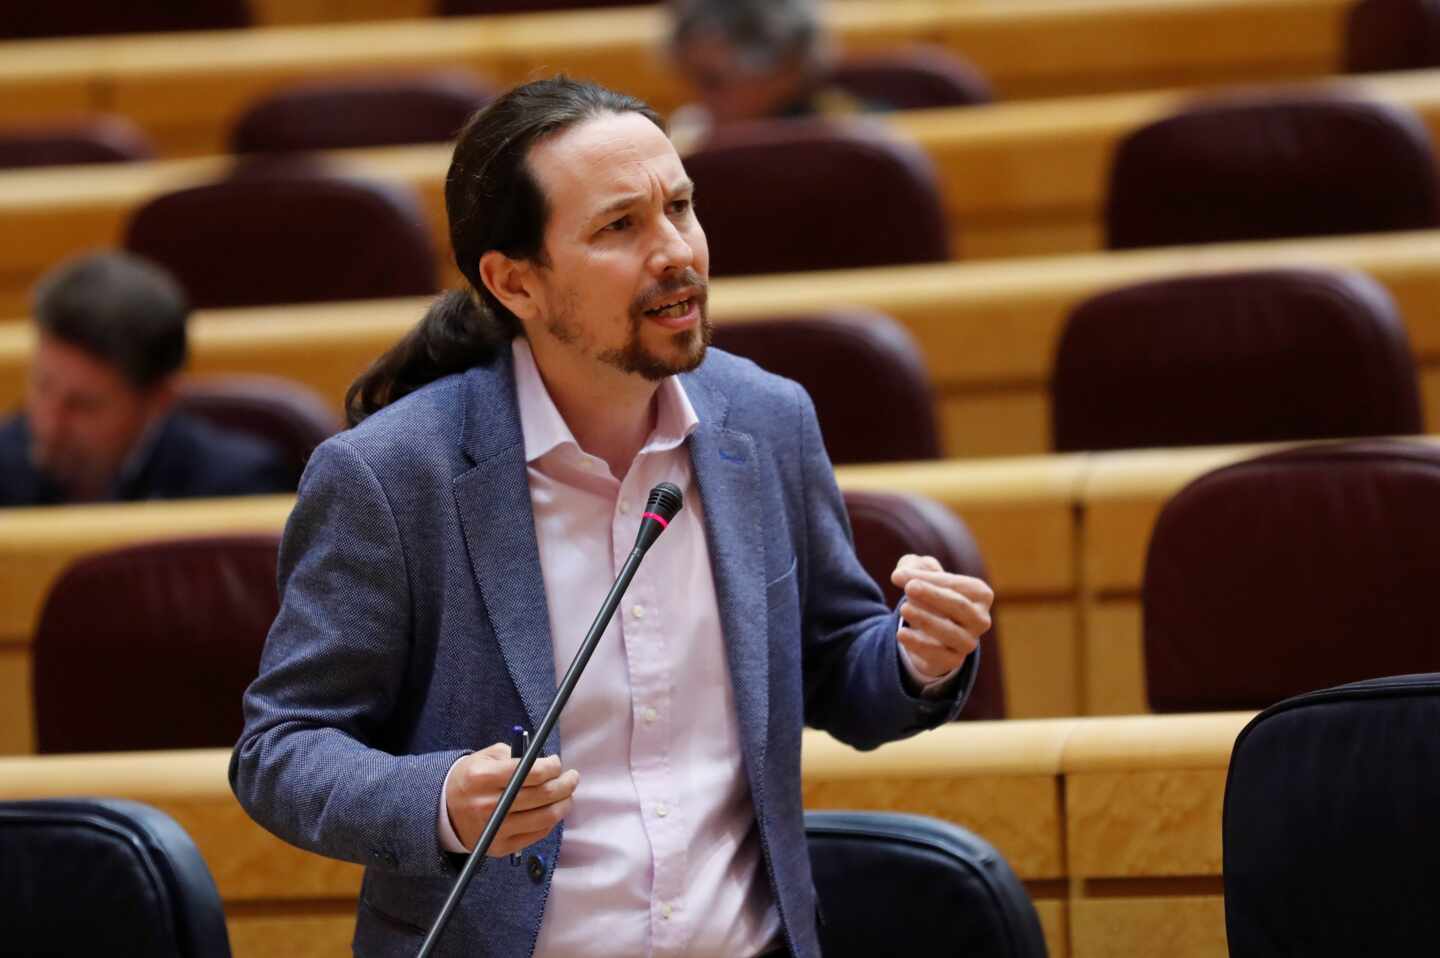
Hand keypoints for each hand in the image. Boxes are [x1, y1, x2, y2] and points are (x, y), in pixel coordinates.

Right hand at [444, 743, 579, 855]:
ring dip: (564, 804)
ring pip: (544, 818)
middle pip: (542, 796)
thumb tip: (547, 763)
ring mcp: (495, 829)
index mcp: (483, 778)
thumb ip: (516, 756)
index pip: (531, 772)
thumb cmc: (471, 779)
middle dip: (565, 784)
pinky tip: (553, 810)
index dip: (552, 767)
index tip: (557, 763)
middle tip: (572, 777)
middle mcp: (488, 805)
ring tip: (568, 794)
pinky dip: (551, 821)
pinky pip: (537, 834)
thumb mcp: (486, 757)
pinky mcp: (500, 847)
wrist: (445, 812)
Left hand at [891, 554, 993, 679]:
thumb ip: (914, 568)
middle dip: (934, 595)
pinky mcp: (954, 661)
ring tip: (903, 608)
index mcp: (980, 594)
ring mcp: (969, 642)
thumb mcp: (922, 575)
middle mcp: (981, 619)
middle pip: (960, 606)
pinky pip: (938, 655)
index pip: (956, 585)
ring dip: (926, 620)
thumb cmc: (930, 595)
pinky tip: (901, 634)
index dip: (929, 579)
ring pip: (950, 632)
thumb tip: (900, 575)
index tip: (899, 576)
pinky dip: (919, 644)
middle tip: (909, 587)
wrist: (929, 632)